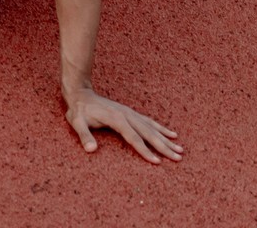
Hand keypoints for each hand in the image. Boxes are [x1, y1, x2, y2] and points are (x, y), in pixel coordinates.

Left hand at [64, 88, 182, 163]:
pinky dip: (161, 128)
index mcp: (116, 119)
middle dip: (164, 147)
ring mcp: (130, 113)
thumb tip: (90, 150)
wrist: (80, 94)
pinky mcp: (131, 113)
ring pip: (152, 128)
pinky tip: (172, 134)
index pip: (134, 138)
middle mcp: (127, 115)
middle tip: (178, 158)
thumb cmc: (78, 111)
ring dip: (166, 139)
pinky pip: (149, 121)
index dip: (145, 150)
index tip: (157, 162)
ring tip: (181, 149)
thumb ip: (84, 135)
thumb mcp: (76, 122)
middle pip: (148, 133)